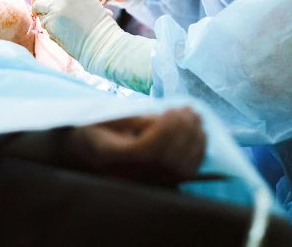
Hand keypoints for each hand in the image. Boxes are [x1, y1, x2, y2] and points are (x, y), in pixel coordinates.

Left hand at [32, 0, 154, 91]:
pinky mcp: (51, 21)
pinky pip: (40, 19)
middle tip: (44, 6)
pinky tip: (57, 28)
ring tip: (50, 18)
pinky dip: (45, 23)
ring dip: (40, 10)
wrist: (101, 41)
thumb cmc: (98, 24)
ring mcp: (57, 7)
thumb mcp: (89, 1)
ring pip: (37, 3)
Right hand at [67, 108, 205, 184]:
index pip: (147, 151)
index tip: (169, 109)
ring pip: (181, 168)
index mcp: (113, 157)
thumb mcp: (103, 117)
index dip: (164, 130)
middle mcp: (131, 175)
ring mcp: (147, 182)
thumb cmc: (97, 129)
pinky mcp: (161, 182)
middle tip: (188, 108)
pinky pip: (187, 172)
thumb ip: (128, 118)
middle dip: (183, 130)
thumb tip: (156, 120)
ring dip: (194, 137)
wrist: (91, 153)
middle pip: (168, 159)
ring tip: (195, 115)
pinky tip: (200, 131)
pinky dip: (199, 150)